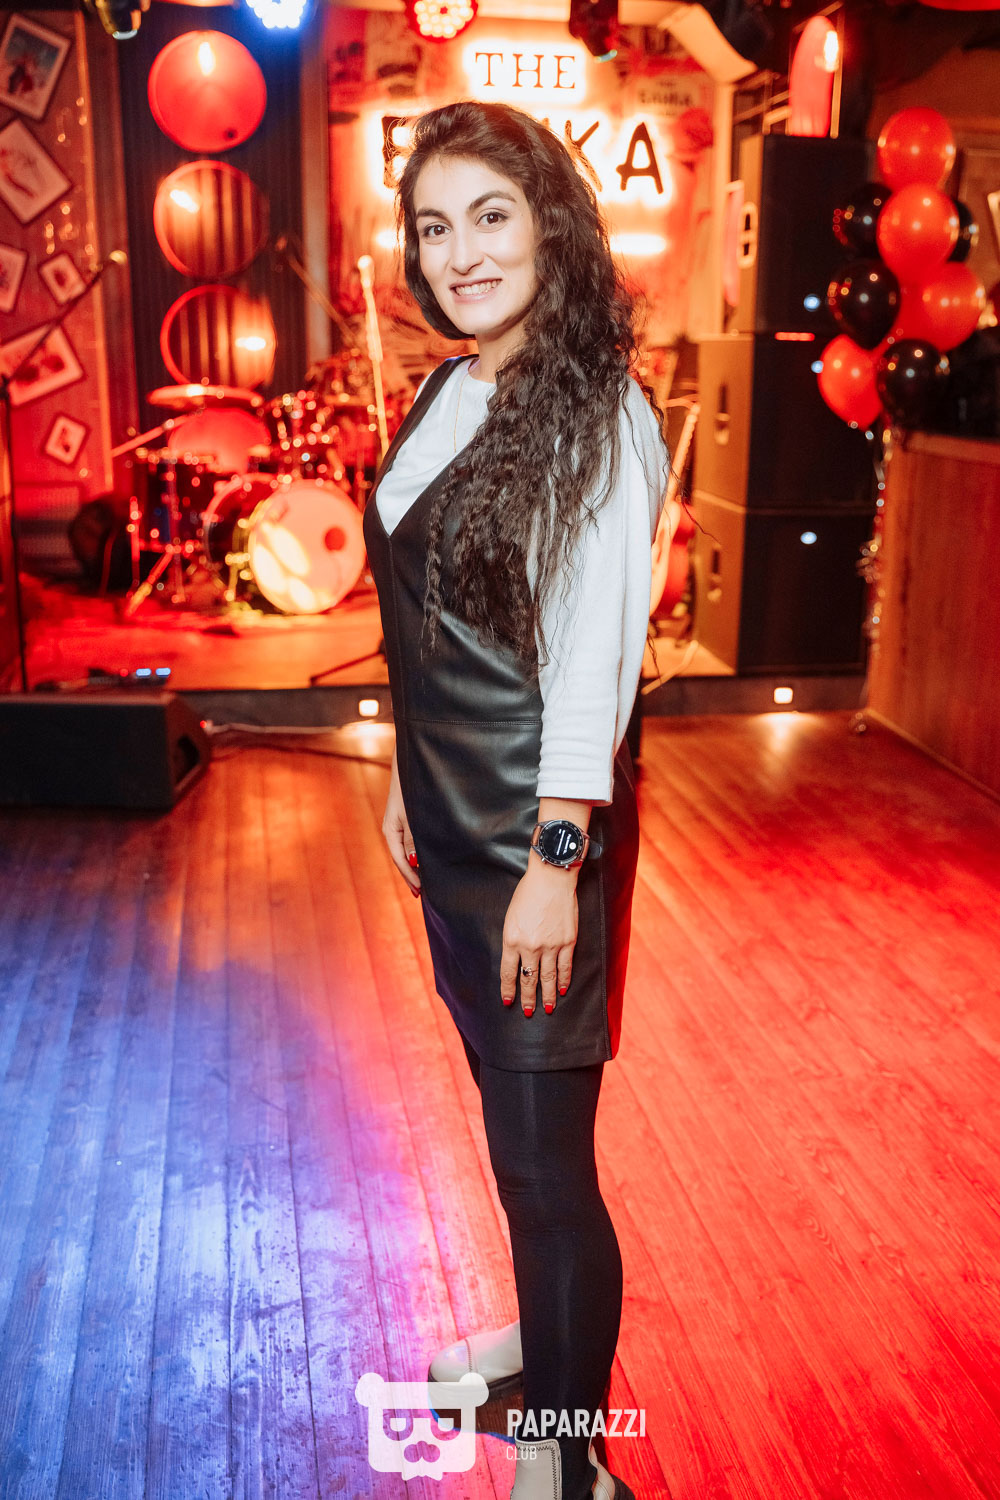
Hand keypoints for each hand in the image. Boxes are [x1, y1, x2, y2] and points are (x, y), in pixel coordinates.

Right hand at [382, 747, 420, 896]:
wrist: (412, 760)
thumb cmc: (412, 786)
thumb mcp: (413, 814)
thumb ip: (414, 838)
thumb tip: (415, 861)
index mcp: (390, 830)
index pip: (400, 860)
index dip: (411, 877)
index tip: (421, 891)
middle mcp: (393, 829)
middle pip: (402, 858)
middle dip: (413, 875)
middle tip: (424, 893)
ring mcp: (399, 823)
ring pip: (407, 850)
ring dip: (416, 865)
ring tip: (426, 880)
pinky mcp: (407, 817)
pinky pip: (411, 840)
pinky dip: (418, 852)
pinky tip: (427, 857)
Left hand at [500, 858, 577, 1015]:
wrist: (551, 878)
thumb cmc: (528, 893)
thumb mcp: (511, 917)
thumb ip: (513, 939)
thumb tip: (516, 959)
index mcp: (512, 940)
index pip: (508, 973)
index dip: (508, 990)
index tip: (508, 1001)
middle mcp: (530, 947)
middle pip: (528, 980)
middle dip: (527, 998)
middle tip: (528, 1012)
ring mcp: (551, 946)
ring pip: (547, 978)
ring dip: (547, 996)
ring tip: (548, 1009)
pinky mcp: (568, 941)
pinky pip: (565, 967)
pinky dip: (564, 980)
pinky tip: (562, 989)